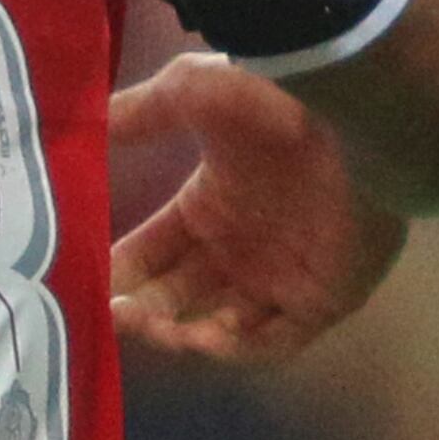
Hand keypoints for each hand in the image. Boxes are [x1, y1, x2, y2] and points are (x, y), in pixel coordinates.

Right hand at [109, 52, 406, 363]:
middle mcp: (242, 245)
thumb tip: (85, 125)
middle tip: (113, 316)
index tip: (88, 282)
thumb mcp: (189, 92)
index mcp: (211, 203)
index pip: (154, 252)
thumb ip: (138, 113)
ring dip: (182, 333)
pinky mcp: (323, 298)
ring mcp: (282, 276)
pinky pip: (275, 341)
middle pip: (181, 295)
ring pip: (222, 325)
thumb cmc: (269, 100)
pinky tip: (201, 336)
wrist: (353, 111)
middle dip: (143, 309)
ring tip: (152, 327)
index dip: (123, 270)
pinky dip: (237, 347)